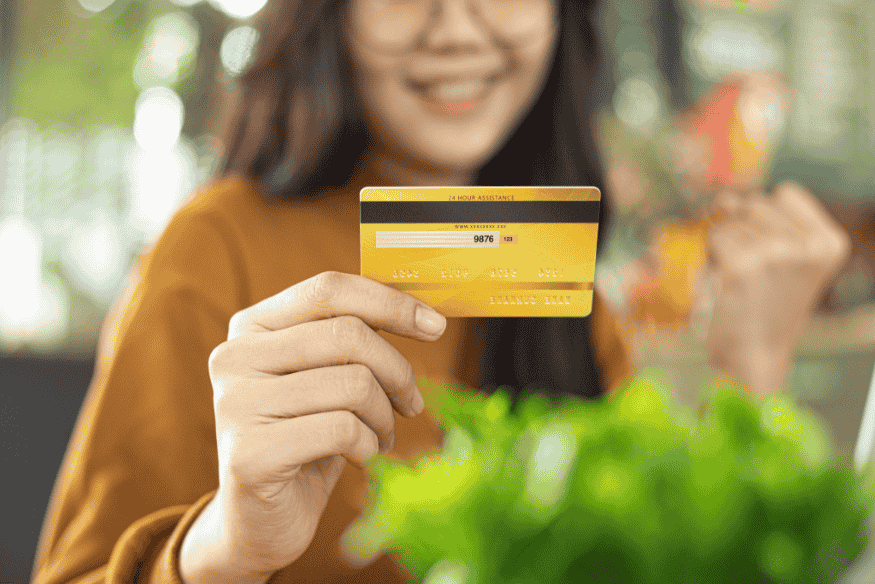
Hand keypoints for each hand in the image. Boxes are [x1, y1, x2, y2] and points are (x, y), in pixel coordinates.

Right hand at [179, 271, 446, 582]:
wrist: (260, 520)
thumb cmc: (305, 437)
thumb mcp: (326, 378)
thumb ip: (353, 339)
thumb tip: (423, 313)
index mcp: (252, 325)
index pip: (330, 289)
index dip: (391, 304)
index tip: (435, 327)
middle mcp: (234, 357)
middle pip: (348, 335)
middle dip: (397, 371)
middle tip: (411, 403)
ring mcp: (236, 404)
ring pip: (353, 384)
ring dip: (384, 416)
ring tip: (382, 435)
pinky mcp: (251, 454)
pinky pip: (343, 431)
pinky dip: (369, 446)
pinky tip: (362, 457)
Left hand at [705, 182, 849, 395]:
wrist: (754, 355)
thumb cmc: (765, 305)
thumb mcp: (782, 257)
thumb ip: (759, 219)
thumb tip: (723, 199)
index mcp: (829, 242)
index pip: (785, 193)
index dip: (765, 216)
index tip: (770, 250)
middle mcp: (807, 246)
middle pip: (755, 202)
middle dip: (742, 229)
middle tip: (753, 270)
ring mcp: (774, 255)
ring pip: (730, 220)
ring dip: (724, 245)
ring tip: (740, 278)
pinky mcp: (740, 267)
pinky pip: (714, 238)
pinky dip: (711, 257)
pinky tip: (726, 282)